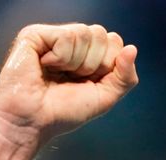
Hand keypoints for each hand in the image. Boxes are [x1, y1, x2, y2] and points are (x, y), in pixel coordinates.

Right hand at [0, 23, 138, 141]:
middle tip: (72, 79)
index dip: (108, 64)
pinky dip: (60, 57)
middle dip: (94, 64)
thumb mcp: (105, 97)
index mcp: (88, 54)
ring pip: (85, 33)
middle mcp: (71, 42)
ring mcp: (53, 36)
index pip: (114, 41)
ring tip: (58, 74)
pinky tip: (45, 66)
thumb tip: (132, 49)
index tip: (89, 82)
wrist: (34, 121)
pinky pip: (66, 36)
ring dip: (76, 62)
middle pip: (102, 34)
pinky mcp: (35, 34)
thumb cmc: (63, 112)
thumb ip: (125, 76)